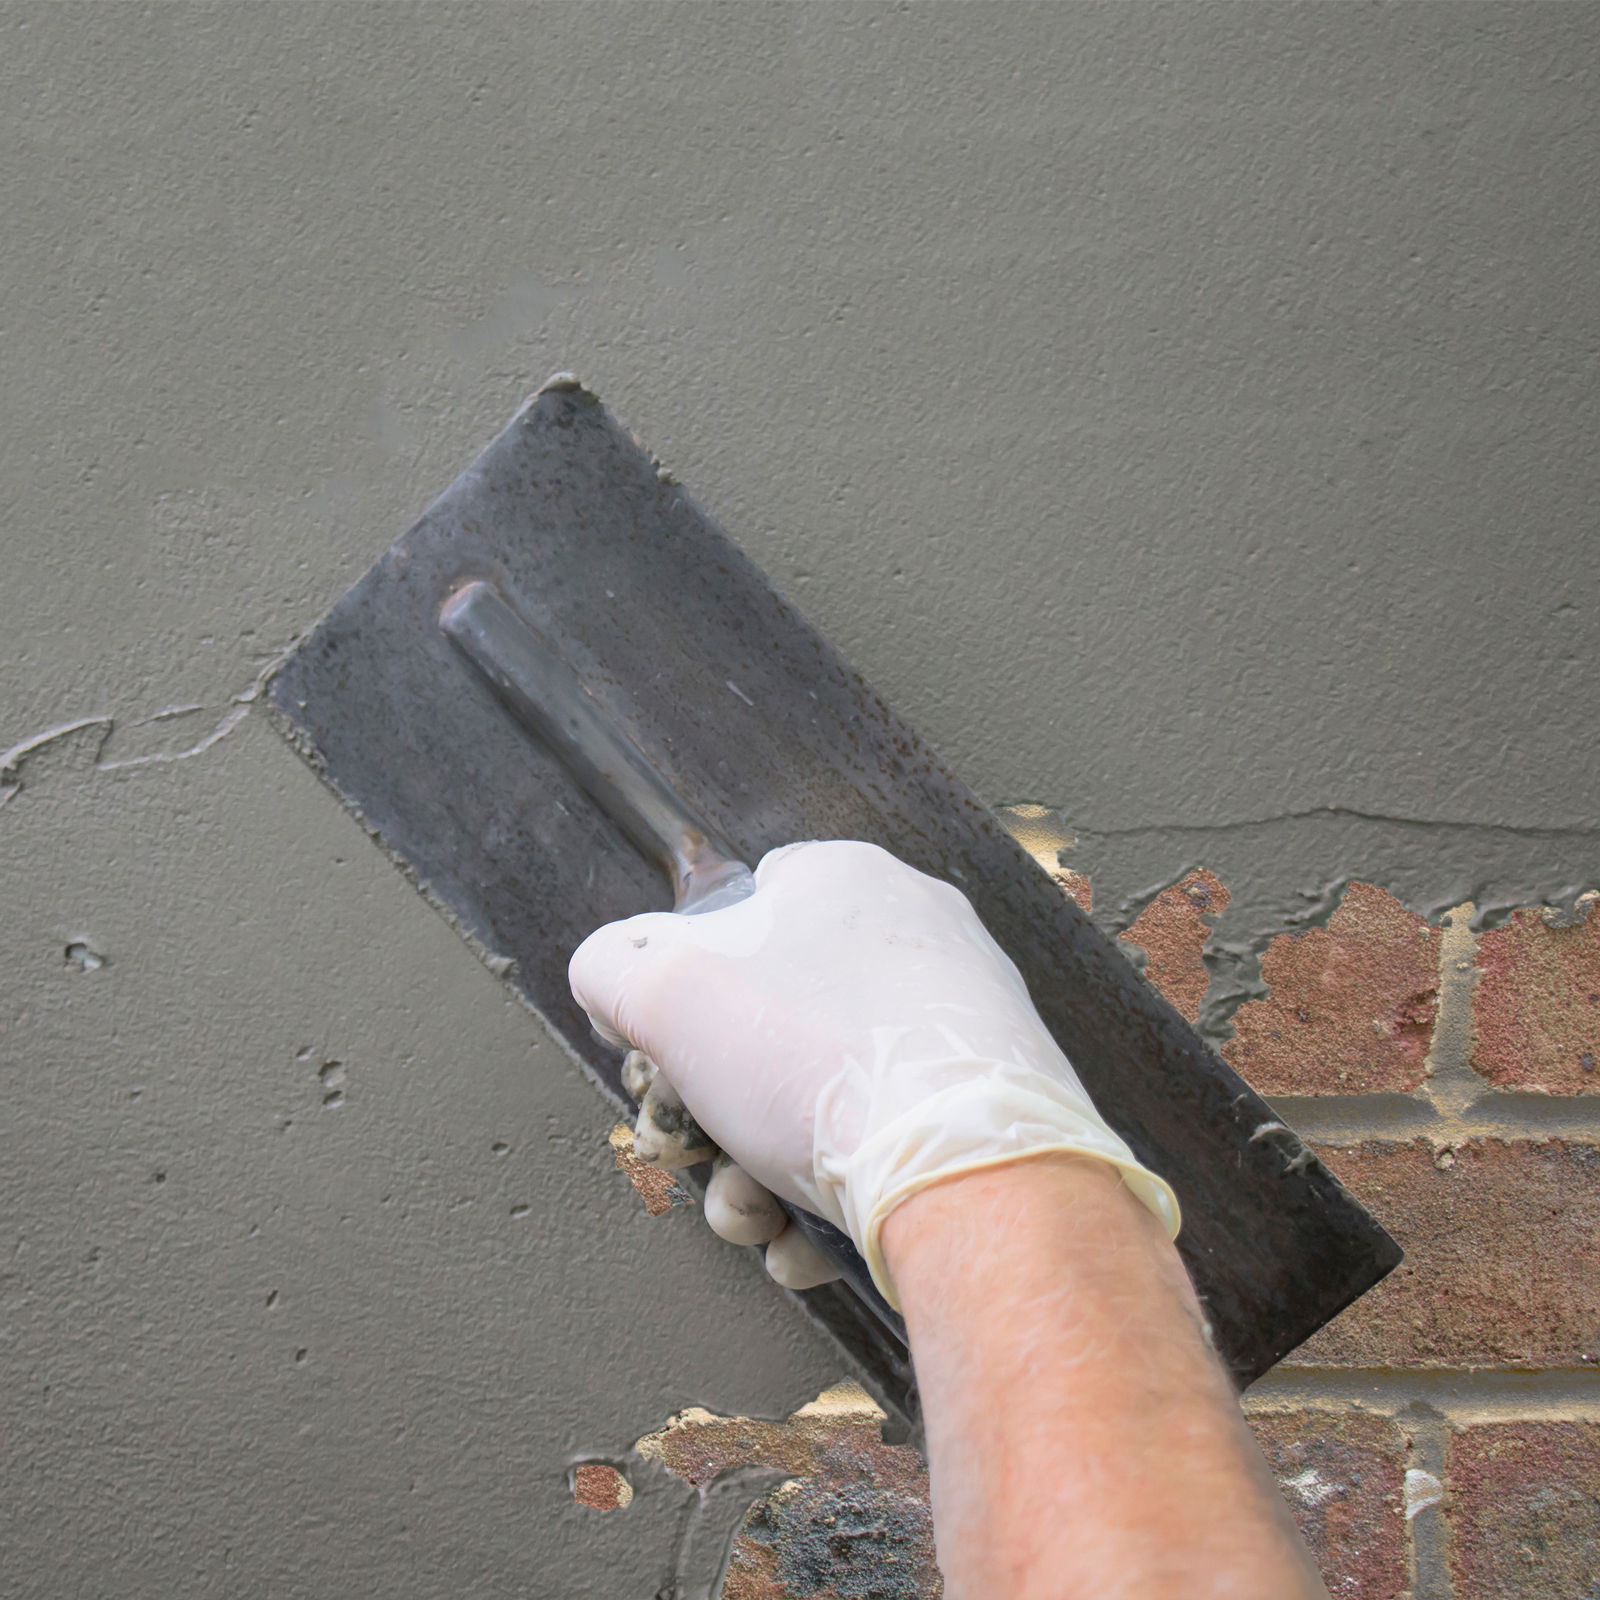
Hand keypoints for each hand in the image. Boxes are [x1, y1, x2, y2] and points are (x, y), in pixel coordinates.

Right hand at [569, 840, 1177, 1301]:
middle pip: (771, 1024)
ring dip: (761, 1172)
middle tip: (701, 1157)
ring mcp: (960, 1018)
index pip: (735, 915)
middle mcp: (912, 935)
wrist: (972, 1180)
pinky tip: (809, 1240)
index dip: (680, 993)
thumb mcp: (668, 995)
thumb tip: (608, 971)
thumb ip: (612, 967)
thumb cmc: (827, 1068)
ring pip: (822, 1097)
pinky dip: (836, 1195)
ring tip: (757, 1216)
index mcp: (842, 881)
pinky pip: (886, 1141)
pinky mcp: (991, 1100)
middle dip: (715, 1112)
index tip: (664, 1061)